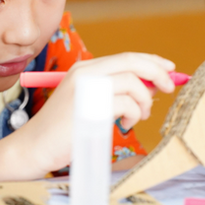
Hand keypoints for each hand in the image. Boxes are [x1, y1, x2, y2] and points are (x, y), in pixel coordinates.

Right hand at [17, 52, 175, 174]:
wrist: (34, 147)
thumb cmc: (63, 130)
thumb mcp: (90, 102)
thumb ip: (114, 91)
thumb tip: (152, 85)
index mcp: (85, 69)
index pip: (126, 57)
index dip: (152, 61)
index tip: (170, 68)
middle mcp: (85, 72)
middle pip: (132, 62)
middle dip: (157, 72)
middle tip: (170, 86)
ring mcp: (86, 88)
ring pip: (133, 83)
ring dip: (144, 101)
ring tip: (137, 117)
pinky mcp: (90, 107)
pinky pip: (127, 104)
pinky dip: (133, 115)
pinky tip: (124, 125)